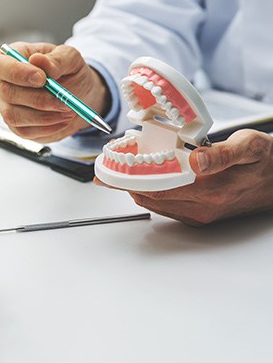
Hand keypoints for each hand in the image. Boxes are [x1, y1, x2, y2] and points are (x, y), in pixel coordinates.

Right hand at [0, 42, 109, 142]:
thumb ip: (57, 59)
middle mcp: (5, 82)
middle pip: (7, 92)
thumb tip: (38, 60)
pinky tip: (63, 119)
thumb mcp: (71, 59)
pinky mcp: (17, 125)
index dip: (17, 72)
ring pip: (14, 115)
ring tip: (67, 110)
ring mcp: (8, 106)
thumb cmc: (71, 72)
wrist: (80, 95)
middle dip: (38, 99)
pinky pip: (25, 131)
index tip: (42, 78)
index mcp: (13, 58)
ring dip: (44, 116)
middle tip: (63, 100)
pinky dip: (47, 127)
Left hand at [94, 130, 272, 226]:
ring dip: (135, 190)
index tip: (109, 170)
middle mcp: (203, 206)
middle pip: (151, 197)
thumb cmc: (265, 161)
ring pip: (157, 204)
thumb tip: (198, 161)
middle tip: (105, 172)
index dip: (130, 178)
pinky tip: (143, 183)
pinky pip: (167, 207)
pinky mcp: (201, 215)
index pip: (158, 186)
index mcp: (211, 188)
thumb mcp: (250, 146)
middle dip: (125, 184)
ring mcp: (201, 213)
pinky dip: (150, 195)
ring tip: (118, 175)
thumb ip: (224, 154)